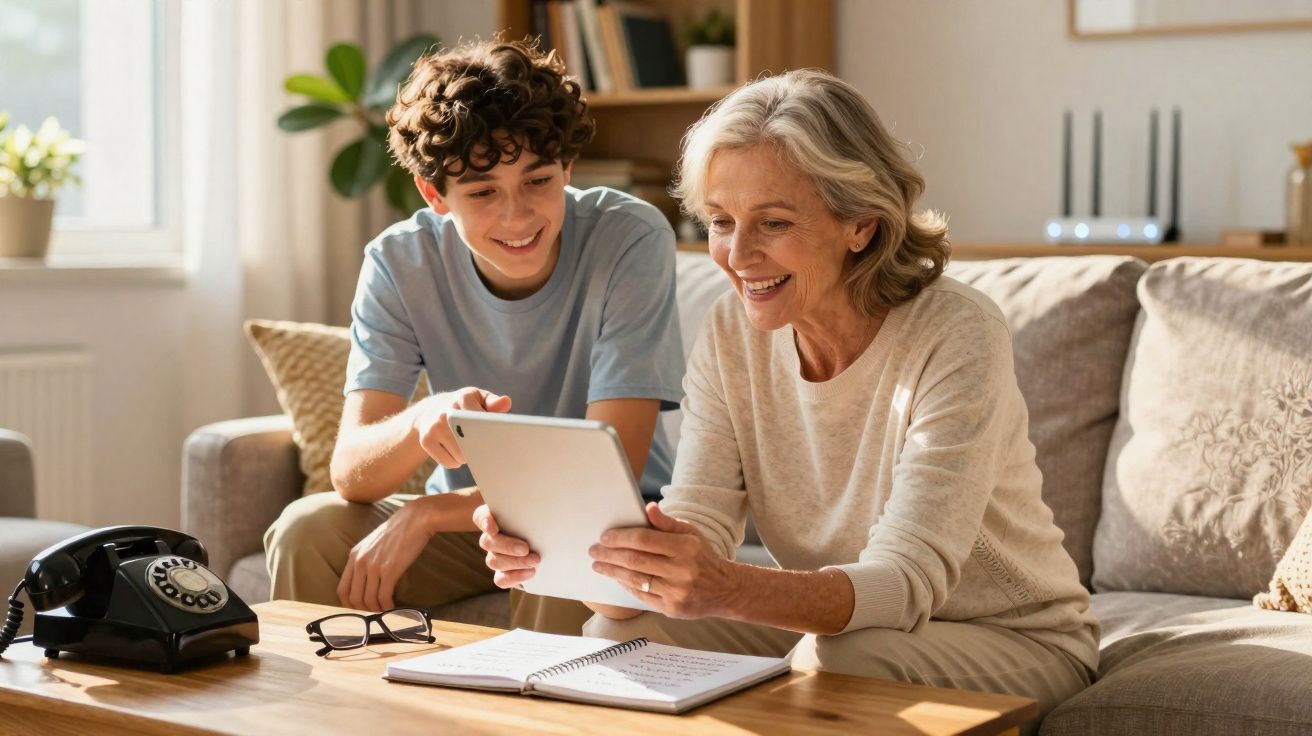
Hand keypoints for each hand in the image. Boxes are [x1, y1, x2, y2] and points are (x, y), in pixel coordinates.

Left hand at [338, 500, 435, 610]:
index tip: (360, 609)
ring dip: (377, 610)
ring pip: (368, 600)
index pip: (342, 589)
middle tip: (374, 613)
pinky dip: (387, 607)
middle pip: (354, 598)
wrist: (415, 519)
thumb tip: (366, 579)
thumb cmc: (398, 531)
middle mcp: (360, 562)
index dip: (349, 604)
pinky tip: (393, 607)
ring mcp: (374, 566)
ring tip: (385, 611)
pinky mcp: (389, 570)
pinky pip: (383, 597)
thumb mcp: (373, 543)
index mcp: (354, 556)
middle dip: (364, 610)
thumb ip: (366, 559)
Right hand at [413, 387, 511, 467]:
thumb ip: (494, 402)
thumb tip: (506, 402)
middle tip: (481, 442)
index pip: (481, 419)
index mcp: (463, 398)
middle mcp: (446, 412)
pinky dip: (456, 462)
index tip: (493, 434)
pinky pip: (449, 463)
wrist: (430, 409)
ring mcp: (434, 427)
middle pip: (472, 443)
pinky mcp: (425, 440)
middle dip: (480, 446)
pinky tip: (455, 451)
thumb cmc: (463, 405)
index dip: (489, 430)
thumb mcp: (479, 398)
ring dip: (468, 456)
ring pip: (461, 456)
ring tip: (467, 444)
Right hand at [474, 504, 538, 588]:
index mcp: (495, 518)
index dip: (484, 521)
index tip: (493, 527)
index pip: (481, 516)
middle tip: (525, 549)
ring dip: (515, 562)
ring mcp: (496, 557)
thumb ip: (534, 510)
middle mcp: (492, 538)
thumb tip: (545, 506)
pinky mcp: (504, 574)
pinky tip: (530, 572)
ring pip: (494, 561)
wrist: (550, 542)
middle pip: (488, 542)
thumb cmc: (541, 521)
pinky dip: (515, 577)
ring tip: (535, 561)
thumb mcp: (538, 512)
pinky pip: (501, 579)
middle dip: (507, 546)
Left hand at [589, 503, 739, 618]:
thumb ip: (667, 522)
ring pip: (635, 580)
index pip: (644, 540)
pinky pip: (642, 596)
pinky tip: (616, 578)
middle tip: (594, 551)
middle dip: (610, 555)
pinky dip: (626, 586)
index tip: (604, 537)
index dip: (621, 538)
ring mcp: (677, 592)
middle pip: (636, 561)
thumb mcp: (691, 533)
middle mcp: (682, 570)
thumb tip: (647, 508)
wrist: (726, 589)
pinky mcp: (672, 609)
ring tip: (599, 565)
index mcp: (686, 547)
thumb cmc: (703, 556)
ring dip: (612, 572)